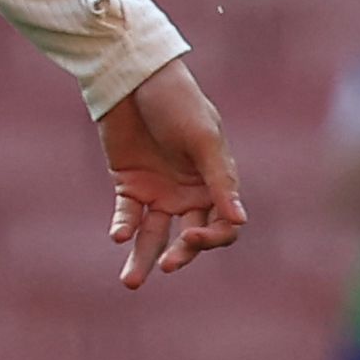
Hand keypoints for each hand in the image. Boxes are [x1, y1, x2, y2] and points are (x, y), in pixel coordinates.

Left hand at [101, 58, 247, 290]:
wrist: (134, 77)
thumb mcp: (202, 138)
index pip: (223, 224)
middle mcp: (189, 192)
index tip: (193, 235)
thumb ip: (219, 180)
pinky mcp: (129, 185)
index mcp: (216, 181)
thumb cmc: (177, 101)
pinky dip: (123, 227)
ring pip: (154, 236)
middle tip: (167, 264)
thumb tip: (241, 221)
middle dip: (180, 254)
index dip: (213, 238)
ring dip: (143, 259)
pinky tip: (118, 235)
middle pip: (190, 237)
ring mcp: (158, 191)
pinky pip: (127, 216)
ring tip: (130, 282)